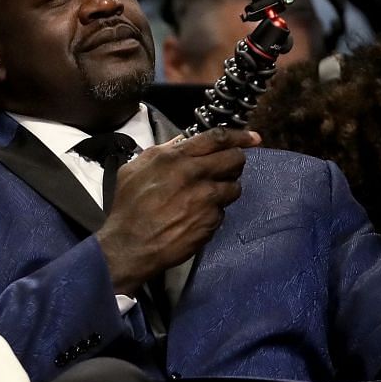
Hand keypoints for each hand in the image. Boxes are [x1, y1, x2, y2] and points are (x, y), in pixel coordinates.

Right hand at [95, 129, 256, 293]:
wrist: (129, 245)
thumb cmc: (127, 208)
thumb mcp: (134, 169)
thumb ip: (160, 152)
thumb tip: (180, 142)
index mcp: (175, 158)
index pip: (218, 139)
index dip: (240, 136)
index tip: (253, 138)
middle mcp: (194, 175)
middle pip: (235, 159)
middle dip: (236, 162)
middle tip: (229, 169)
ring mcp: (205, 200)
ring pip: (234, 187)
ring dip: (226, 189)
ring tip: (209, 197)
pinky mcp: (210, 222)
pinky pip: (222, 212)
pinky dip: (213, 213)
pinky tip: (196, 218)